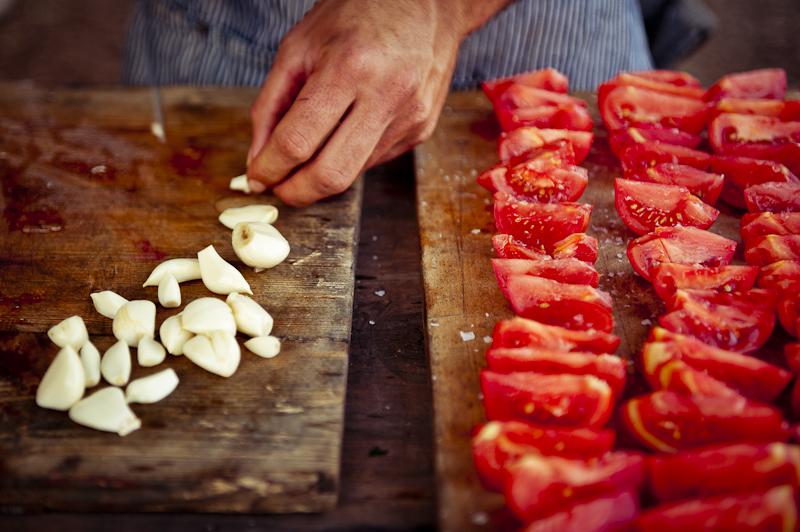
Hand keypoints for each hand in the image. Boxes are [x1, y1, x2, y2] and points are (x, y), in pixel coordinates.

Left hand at [246, 0, 498, 205]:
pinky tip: (348, 129)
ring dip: (322, 173)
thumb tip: (258, 160)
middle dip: (297, 191)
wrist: (425, 4)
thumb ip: (271, 105)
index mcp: (348, 68)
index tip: (258, 177)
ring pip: (353, 173)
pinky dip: (350, 156)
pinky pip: (373, 160)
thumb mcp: (298, 47)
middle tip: (279, 186)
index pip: (298, 142)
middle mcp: (385, 96)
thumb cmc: (356, 16)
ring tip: (310, 151)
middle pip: (331, 175)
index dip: (270, 168)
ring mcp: (409, 117)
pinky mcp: (421, 130)